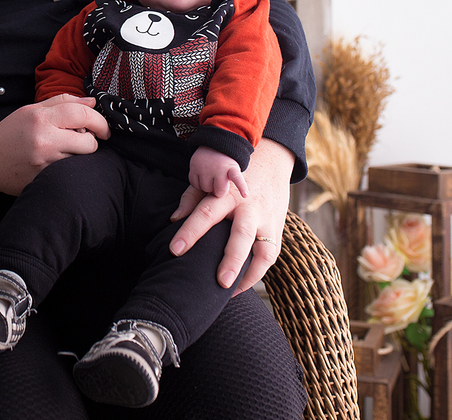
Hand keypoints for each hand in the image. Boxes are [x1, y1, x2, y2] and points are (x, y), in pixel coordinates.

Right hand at [0, 95, 109, 195]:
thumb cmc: (11, 132)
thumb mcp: (32, 110)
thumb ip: (63, 102)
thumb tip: (93, 101)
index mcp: (42, 118)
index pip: (82, 114)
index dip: (99, 120)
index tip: (104, 128)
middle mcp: (44, 140)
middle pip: (89, 142)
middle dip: (92, 142)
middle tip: (84, 141)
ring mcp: (44, 163)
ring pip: (81, 160)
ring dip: (80, 156)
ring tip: (65, 152)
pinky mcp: (43, 180)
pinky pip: (69, 173)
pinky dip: (69, 168)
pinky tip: (58, 164)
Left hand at [169, 139, 293, 293]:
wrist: (272, 161)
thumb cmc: (232, 176)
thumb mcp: (211, 180)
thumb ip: (191, 198)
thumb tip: (173, 219)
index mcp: (227, 193)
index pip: (206, 213)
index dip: (190, 231)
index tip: (175, 250)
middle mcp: (250, 207)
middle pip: (241, 235)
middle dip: (231, 260)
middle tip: (220, 282)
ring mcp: (267, 219)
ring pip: (264, 250)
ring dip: (250, 274)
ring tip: (232, 291)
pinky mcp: (278, 229)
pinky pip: (271, 255)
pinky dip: (258, 272)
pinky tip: (241, 284)